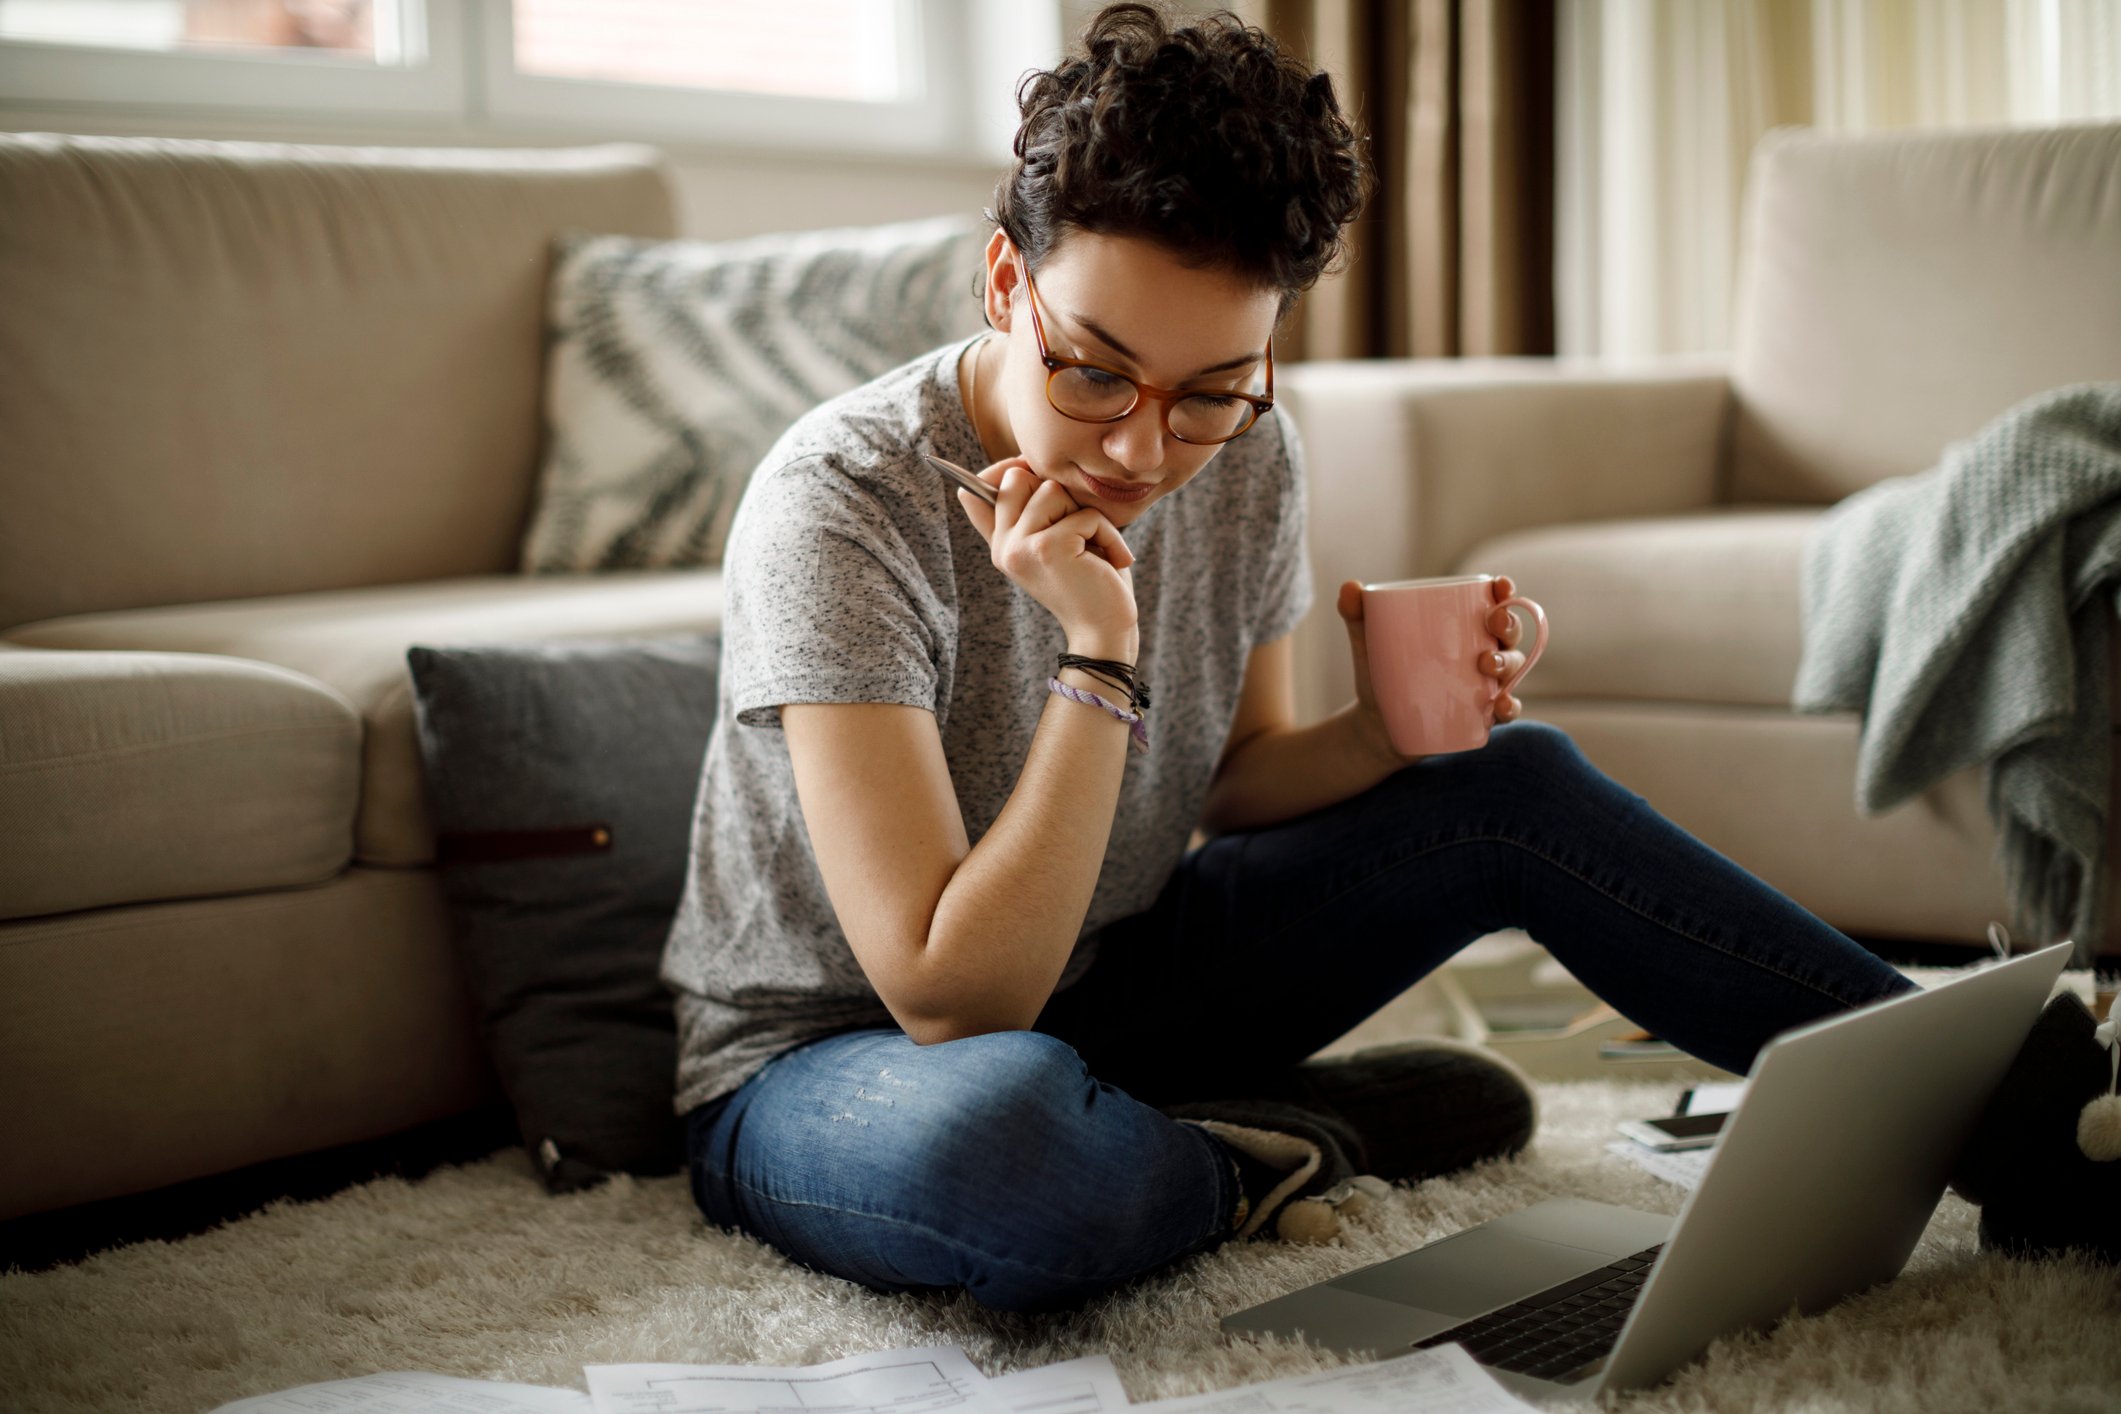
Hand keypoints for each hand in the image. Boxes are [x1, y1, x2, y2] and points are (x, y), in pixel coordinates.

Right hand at [957, 458, 1137, 651]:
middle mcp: (1002, 547)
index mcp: (1000, 544)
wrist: (1105, 630)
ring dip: (1087, 516)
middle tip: (1077, 530)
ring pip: (1052, 490)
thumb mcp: (1054, 542)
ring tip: (1094, 549)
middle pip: (1018, 477)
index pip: (976, 491)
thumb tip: (1009, 469)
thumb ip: (1029, 513)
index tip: (1030, 472)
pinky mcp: (1047, 548)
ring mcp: (1020, 548)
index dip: (1006, 470)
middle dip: (1058, 494)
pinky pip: (1085, 514)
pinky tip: (1111, 562)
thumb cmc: (1089, 581)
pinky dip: (1108, 534)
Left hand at [1336, 574, 1528, 762]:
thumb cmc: (1381, 673)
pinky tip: (1501, 706)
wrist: (1375, 724)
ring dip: (1508, 663)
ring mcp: (1485, 684)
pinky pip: (1506, 709)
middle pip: (1509, 633)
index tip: (1500, 585)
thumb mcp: (1368, 643)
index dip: (1504, 591)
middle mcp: (1483, 651)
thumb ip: (1357, 615)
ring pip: (1513, 668)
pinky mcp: (1481, 714)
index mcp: (1463, 627)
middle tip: (1493, 624)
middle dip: (1509, 624)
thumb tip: (1349, 587)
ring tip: (1487, 665)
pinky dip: (1510, 707)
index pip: (1492, 603)